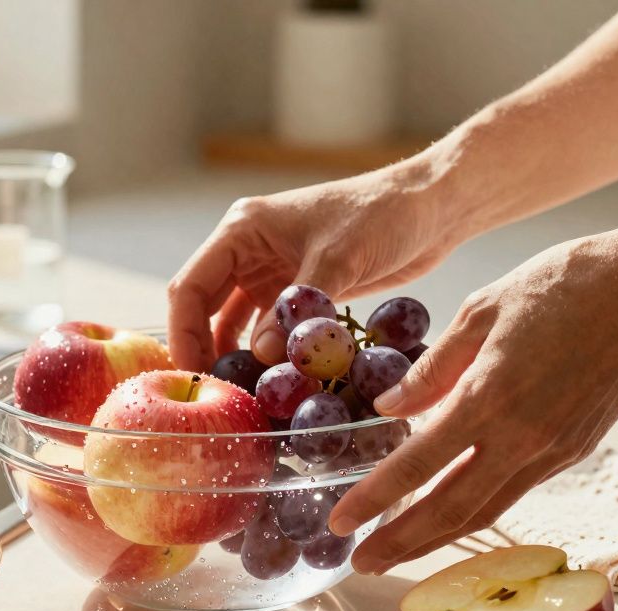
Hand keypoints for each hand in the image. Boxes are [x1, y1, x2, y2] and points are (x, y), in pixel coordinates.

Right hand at [166, 162, 456, 371]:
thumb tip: (263, 356)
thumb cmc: (384, 214)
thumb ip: (299, 309)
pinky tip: (274, 381)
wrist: (432, 207)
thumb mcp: (339, 259)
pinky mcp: (298, 292)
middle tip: (215, 396)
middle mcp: (249, 251)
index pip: (191, 286)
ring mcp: (272, 272)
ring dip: (236, 356)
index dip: (185, 334)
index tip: (194, 377)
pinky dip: (269, 355)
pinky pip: (270, 330)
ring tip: (243, 394)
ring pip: (234, 322)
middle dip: (205, 351)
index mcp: (243, 230)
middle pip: (204, 308)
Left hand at [329, 230, 617, 572]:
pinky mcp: (576, 451)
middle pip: (451, 510)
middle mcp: (523, 437)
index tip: (340, 521)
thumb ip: (433, 367)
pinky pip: (514, 490)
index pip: (419, 465)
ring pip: (486, 511)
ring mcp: (554, 450)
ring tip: (396, 549)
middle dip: (401, 543)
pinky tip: (448, 507)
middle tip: (359, 562)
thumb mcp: (482, 309)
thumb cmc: (564, 285)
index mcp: (491, 397)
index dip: (375, 499)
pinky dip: (475, 508)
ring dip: (437, 538)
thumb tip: (390, 407)